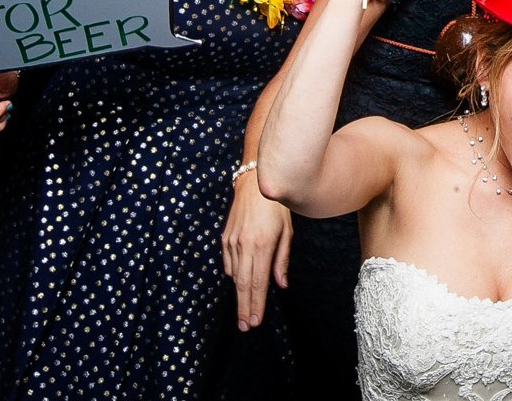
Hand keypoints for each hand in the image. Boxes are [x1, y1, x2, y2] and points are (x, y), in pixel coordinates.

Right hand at [221, 171, 291, 331]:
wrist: (254, 184)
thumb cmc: (276, 206)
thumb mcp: (287, 231)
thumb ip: (282, 259)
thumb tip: (280, 284)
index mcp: (261, 245)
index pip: (258, 282)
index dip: (257, 304)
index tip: (255, 321)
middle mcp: (244, 246)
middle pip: (243, 284)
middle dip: (245, 307)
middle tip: (246, 327)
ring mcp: (231, 242)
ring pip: (234, 276)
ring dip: (239, 296)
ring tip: (243, 314)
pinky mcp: (225, 239)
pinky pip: (228, 264)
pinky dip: (233, 277)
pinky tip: (238, 286)